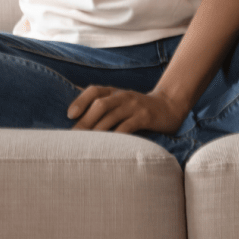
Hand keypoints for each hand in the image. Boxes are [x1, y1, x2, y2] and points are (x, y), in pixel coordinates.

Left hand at [67, 86, 186, 135]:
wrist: (169, 107)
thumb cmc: (138, 108)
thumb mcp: (121, 102)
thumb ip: (103, 104)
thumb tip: (76, 107)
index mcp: (114, 92)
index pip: (94, 91)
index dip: (80, 101)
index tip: (69, 115)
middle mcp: (123, 96)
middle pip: (100, 104)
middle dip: (85, 121)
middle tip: (73, 137)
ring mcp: (134, 106)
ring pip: (112, 116)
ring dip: (97, 131)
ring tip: (86, 145)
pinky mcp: (145, 117)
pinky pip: (128, 127)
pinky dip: (116, 137)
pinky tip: (109, 147)